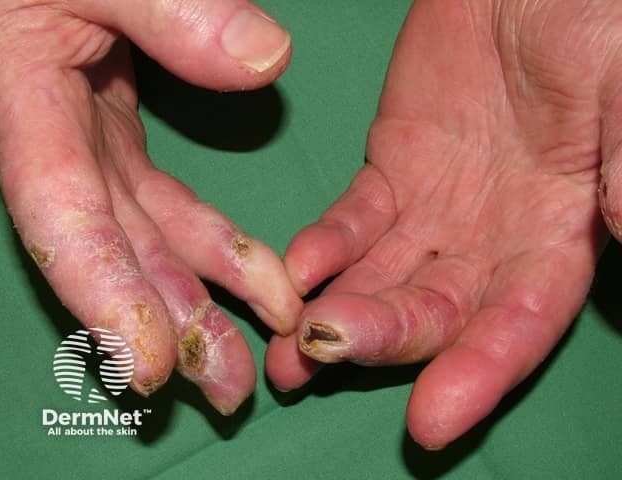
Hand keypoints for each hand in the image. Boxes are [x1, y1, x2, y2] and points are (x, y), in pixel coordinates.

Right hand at [0, 0, 300, 413]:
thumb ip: (165, 8)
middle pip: (117, 255)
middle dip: (174, 328)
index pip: (64, 223)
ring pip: (149, 241)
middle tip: (230, 389)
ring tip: (251, 357)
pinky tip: (257, 280)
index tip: (152, 366)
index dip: (105, 297)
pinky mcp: (116, 135)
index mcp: (27, 108)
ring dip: (201, 302)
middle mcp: (59, 145)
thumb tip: (266, 60)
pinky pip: (169, 205)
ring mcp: (92, 145)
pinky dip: (214, 245)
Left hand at [267, 0, 621, 447]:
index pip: (515, 324)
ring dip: (334, 317)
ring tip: (288, 352)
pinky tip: (293, 271)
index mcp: (554, 235)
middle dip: (380, 341)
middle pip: (432, 313)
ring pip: (381, 280)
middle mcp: (489, 241)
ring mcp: (433, 210)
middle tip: (320, 355)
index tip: (428, 420)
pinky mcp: (389, 173)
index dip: (476, 373)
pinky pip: (350, 224)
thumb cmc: (589, 22)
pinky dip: (321, 251)